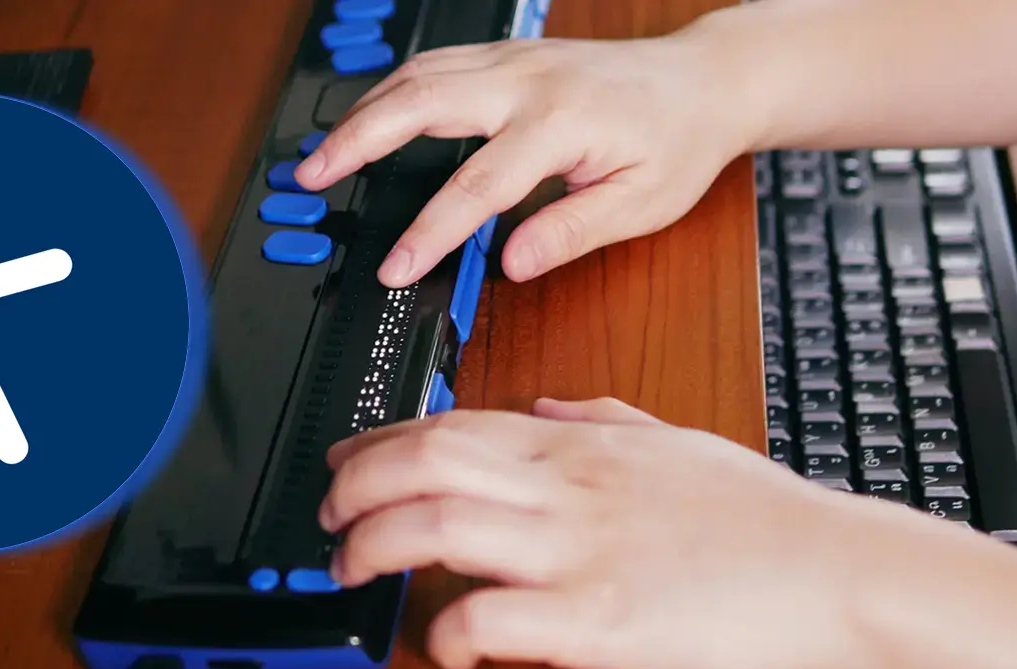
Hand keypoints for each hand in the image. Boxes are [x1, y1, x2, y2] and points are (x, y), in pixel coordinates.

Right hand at [293, 33, 760, 287]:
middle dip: (358, 141)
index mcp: (561, 123)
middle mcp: (529, 81)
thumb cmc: (678, 141)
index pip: (476, 186)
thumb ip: (571, 232)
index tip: (394, 266)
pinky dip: (392, 89)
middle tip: (311, 178)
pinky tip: (370, 116)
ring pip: (420, 73)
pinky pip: (437, 64)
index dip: (429, 232)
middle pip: (421, 102)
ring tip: (324, 153)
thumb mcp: (641, 204)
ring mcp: (515, 60)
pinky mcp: (510, 54)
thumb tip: (512, 264)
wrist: (704, 80)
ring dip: (364, 110)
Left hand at [318, 397, 887, 668]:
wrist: (828, 570)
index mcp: (581, 448)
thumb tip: (543, 407)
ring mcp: (579, 551)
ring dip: (375, 546)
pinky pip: (492, 616)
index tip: (346, 463)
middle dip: (356, 484)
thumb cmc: (758, 517)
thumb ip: (601, 419)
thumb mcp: (673, 441)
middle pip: (427, 461)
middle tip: (329, 516)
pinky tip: (442, 643)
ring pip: (439, 525)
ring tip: (353, 571)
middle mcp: (568, 489)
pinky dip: (448, 630)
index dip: (381, 442)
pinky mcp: (597, 618)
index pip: (454, 424)